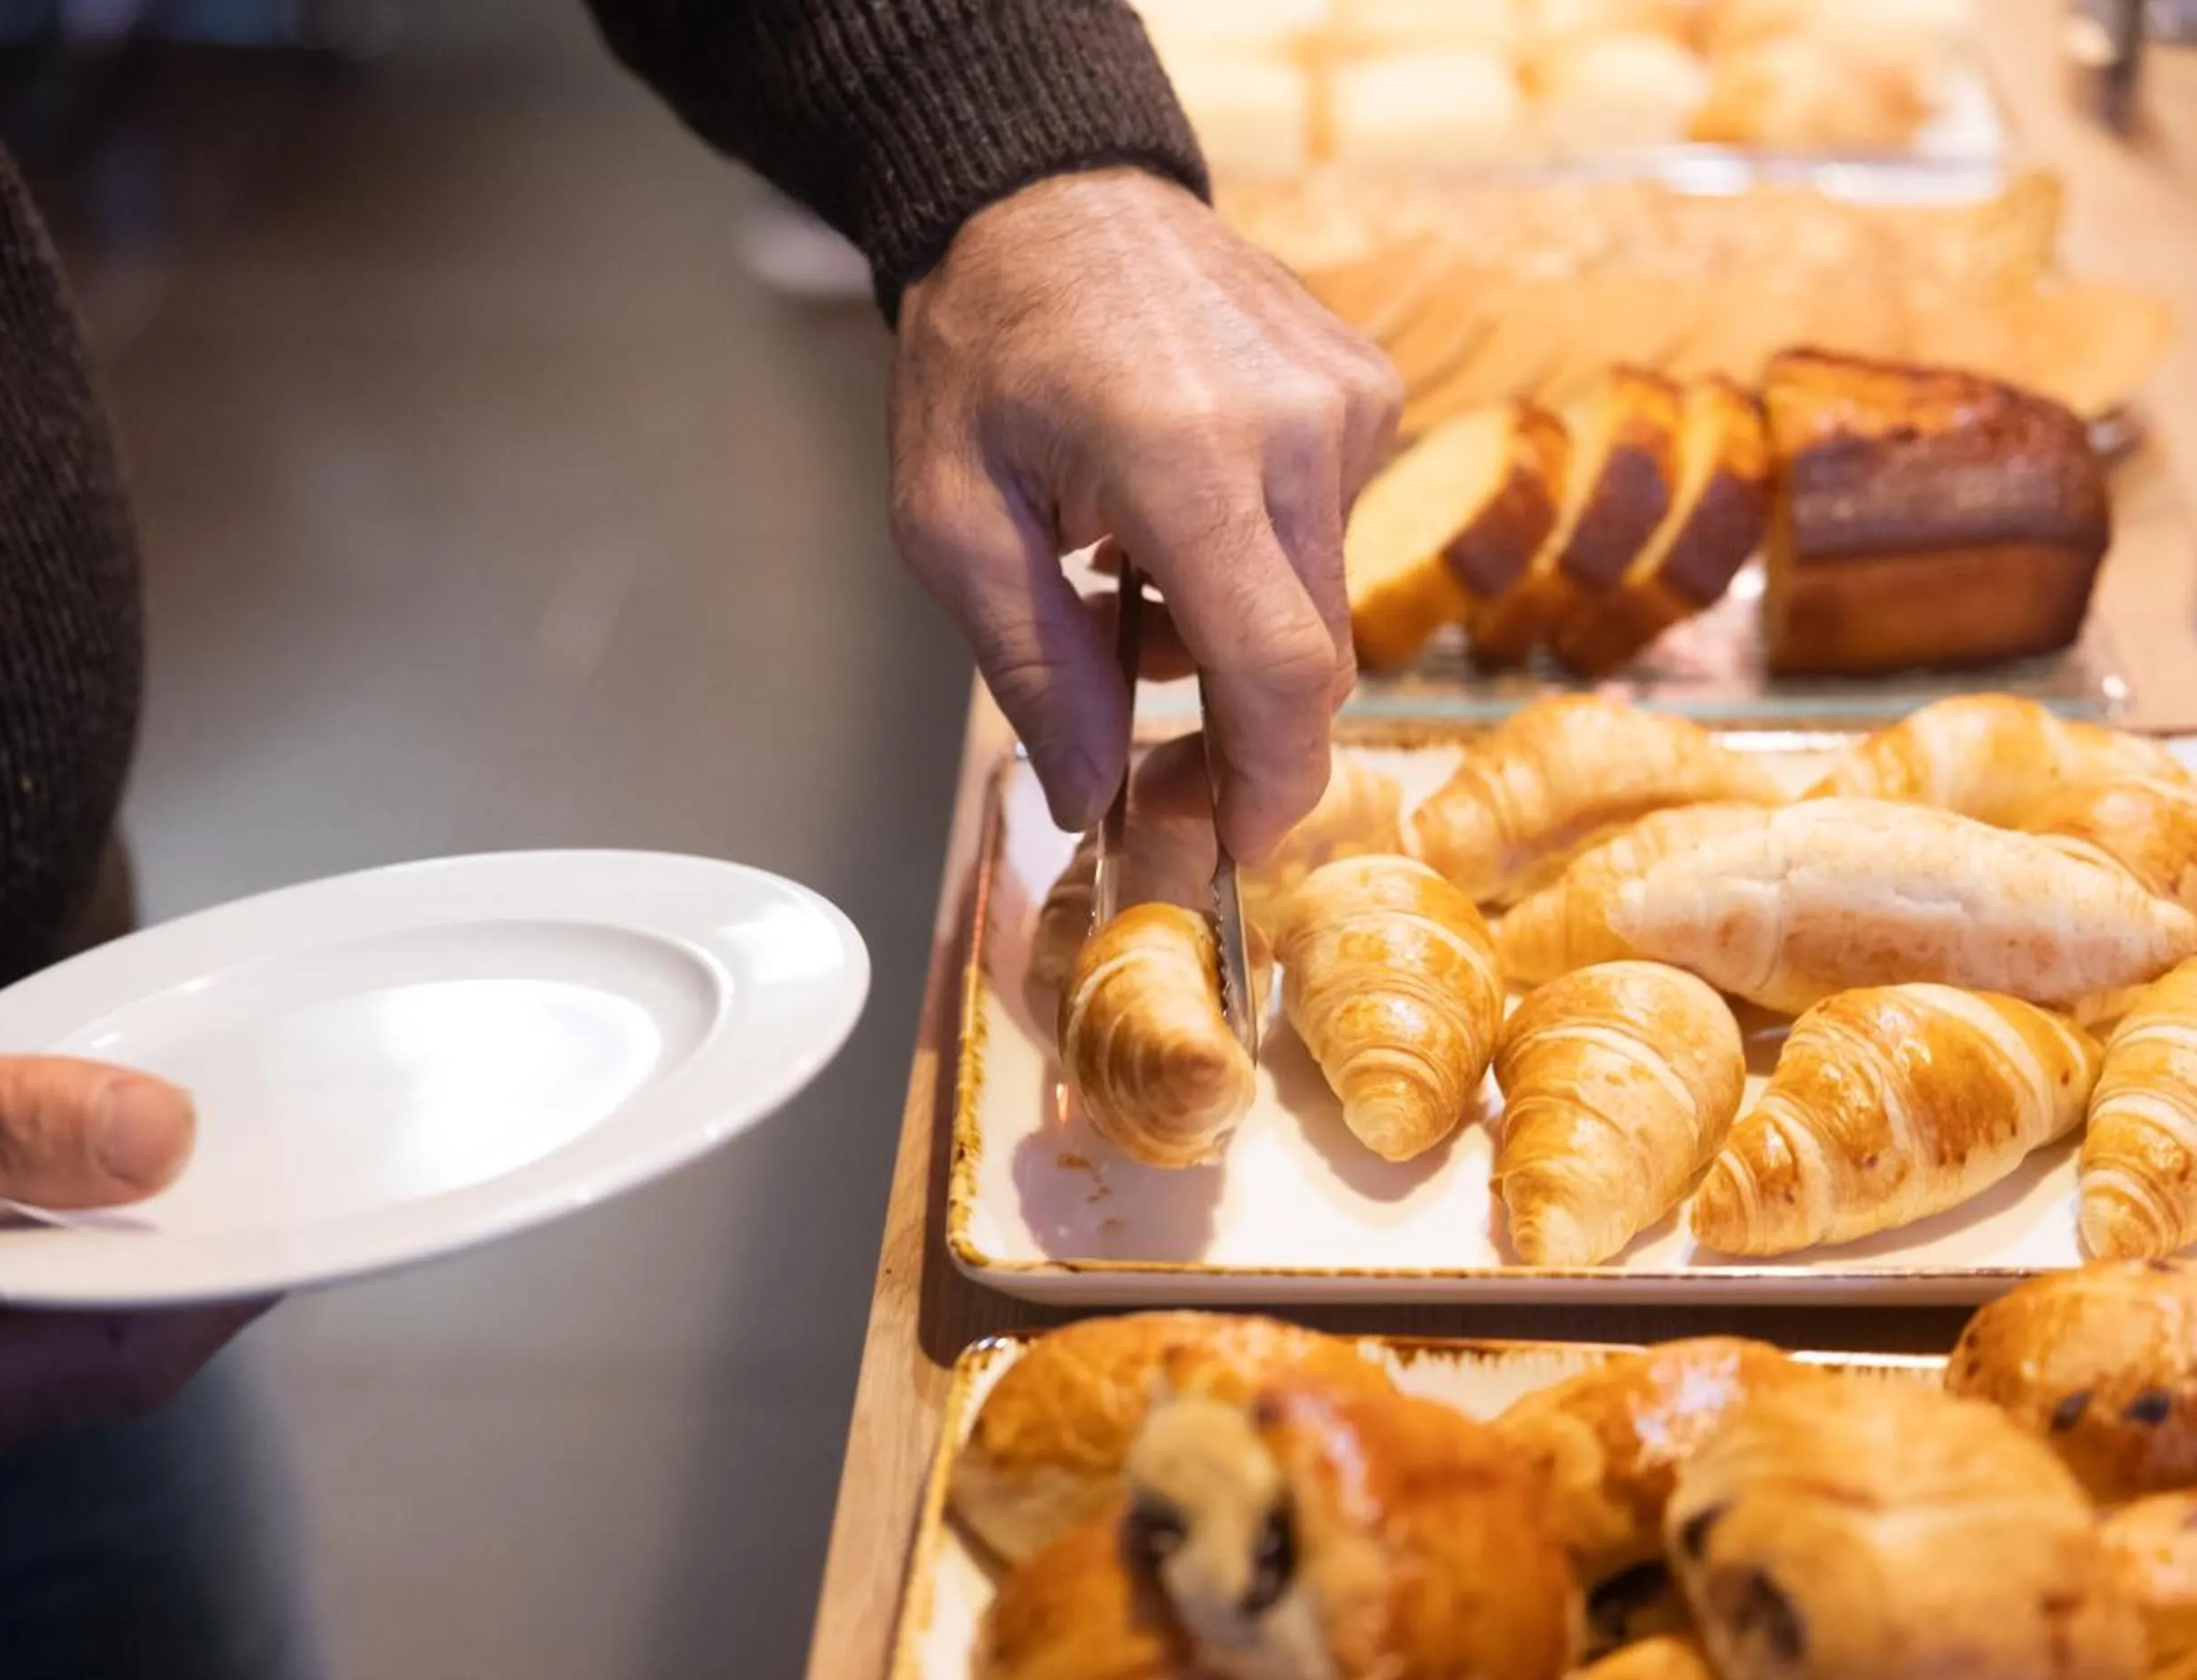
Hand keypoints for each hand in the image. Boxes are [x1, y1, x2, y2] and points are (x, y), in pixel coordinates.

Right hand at [0, 998, 263, 1536]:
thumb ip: (4, 1120)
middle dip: (166, 1258)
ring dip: (95, 1262)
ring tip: (132, 1155)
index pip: (126, 1354)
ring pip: (57, 1355)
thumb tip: (167, 1140)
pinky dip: (37, 1276)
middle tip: (235, 1151)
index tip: (303, 1197)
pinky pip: (4, 1351)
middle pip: (103, 1363)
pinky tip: (45, 1199)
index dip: (226, 1276)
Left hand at [890, 167, 1400, 860]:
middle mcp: (1296, 428)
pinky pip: (1331, 533)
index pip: (1280, 671)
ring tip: (1123, 589)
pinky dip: (1255, 566)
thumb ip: (1033, 671)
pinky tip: (1174, 522)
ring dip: (1232, 642)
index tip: (1234, 843)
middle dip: (1235, 736)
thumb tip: (1090, 798)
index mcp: (1185, 458)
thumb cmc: (981, 355)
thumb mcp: (949, 526)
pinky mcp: (1368, 390)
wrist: (1046, 197)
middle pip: (1310, 657)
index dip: (1267, 783)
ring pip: (1322, 603)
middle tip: (1146, 764)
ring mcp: (1347, 401)